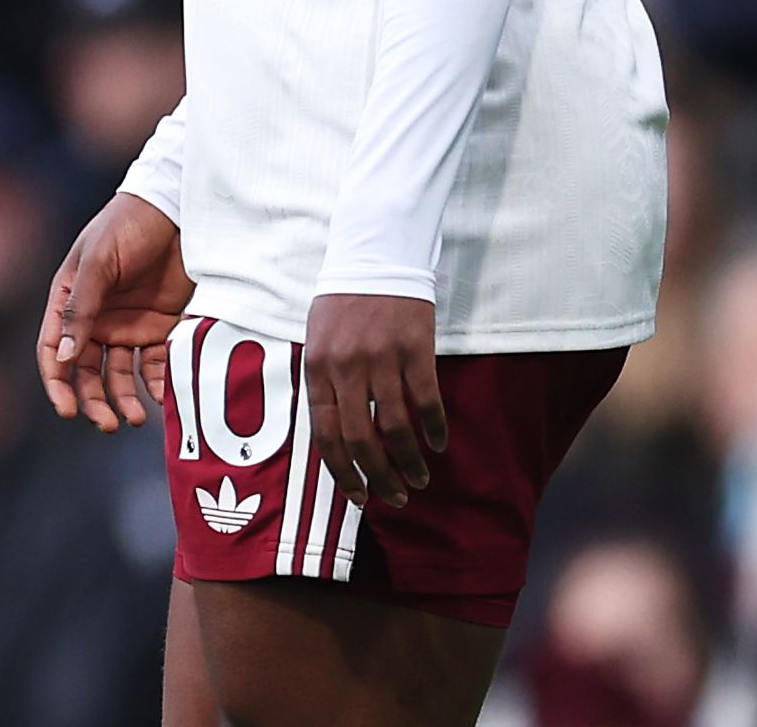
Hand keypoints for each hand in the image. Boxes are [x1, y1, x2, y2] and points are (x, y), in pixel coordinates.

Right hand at [38, 193, 192, 432]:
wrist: (177, 211)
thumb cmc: (125, 227)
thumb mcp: (98, 263)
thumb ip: (81, 308)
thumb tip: (63, 357)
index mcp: (69, 302)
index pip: (54, 351)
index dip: (57, 384)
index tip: (67, 410)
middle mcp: (95, 320)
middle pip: (87, 372)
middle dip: (94, 400)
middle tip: (108, 423)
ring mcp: (128, 326)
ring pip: (121, 376)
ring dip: (125, 399)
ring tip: (137, 418)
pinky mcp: (161, 328)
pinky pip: (156, 365)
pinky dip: (158, 384)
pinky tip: (164, 398)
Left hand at [304, 291, 445, 509]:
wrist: (375, 258)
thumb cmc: (343, 304)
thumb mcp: (317, 340)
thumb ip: (324, 383)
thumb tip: (334, 434)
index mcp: (317, 368)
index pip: (324, 435)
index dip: (342, 472)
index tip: (359, 496)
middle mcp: (345, 369)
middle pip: (359, 439)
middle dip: (378, 477)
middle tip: (395, 497)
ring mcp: (380, 360)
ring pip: (394, 427)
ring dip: (409, 460)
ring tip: (419, 478)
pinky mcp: (414, 350)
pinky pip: (426, 400)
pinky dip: (434, 428)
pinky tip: (439, 444)